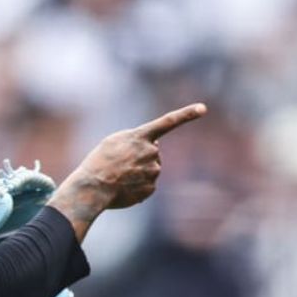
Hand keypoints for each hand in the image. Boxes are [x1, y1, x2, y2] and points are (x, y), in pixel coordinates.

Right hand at [49, 103, 206, 239]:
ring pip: (151, 169)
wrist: (93, 188)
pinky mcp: (151, 188)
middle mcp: (151, 152)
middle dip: (141, 156)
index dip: (186, 114)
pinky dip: (137, 185)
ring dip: (139, 171)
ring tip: (119, 175)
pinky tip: (123, 187)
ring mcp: (153, 171)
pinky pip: (147, 184)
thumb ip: (137, 139)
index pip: (168, 122)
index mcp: (141, 136)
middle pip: (153, 152)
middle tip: (120, 163)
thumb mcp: (114, 141)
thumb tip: (156, 148)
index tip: (203, 108)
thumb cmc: (99, 162)